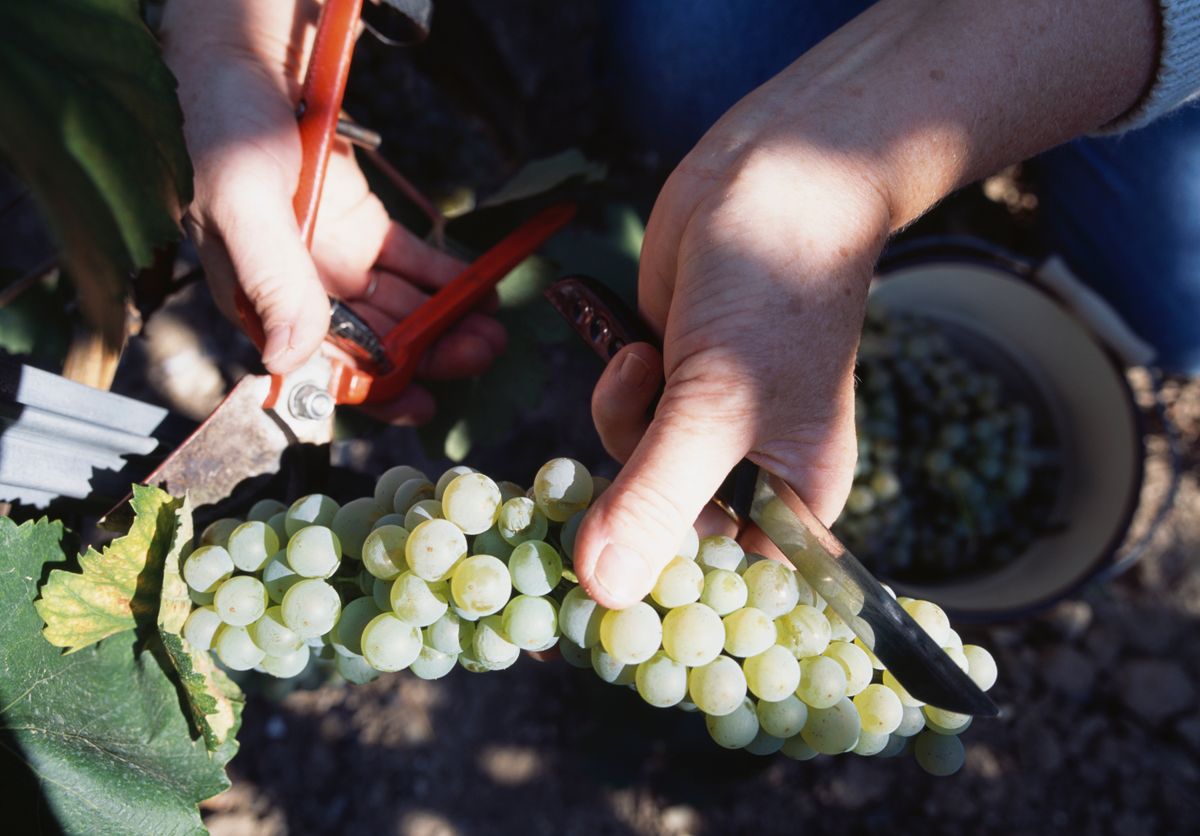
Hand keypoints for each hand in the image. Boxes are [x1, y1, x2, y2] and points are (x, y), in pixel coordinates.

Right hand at [161, 0, 504, 422]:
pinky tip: (481, 286)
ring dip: (444, 319)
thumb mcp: (243, 201)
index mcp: (257, 298)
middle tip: (483, 352)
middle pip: (371, 339)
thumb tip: (285, 359)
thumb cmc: (227, 124)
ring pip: (397, 305)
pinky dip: (444, 276)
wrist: (247, 55)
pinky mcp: (360, 224)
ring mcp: (331, 257)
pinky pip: (409, 261)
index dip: (371, 389)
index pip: (317, 364)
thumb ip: (269, 279)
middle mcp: (297, 289)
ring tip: (494, 328)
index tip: (424, 406)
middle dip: (428, 351)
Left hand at [574, 142, 886, 608]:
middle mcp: (751, 479)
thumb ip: (655, 498)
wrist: (769, 178)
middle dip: (630, 502)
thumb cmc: (772, 292)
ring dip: (622, 424)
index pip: (728, 591)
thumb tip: (602, 591)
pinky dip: (618, 388)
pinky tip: (636, 345)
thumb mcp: (713, 404)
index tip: (599, 615)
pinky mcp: (666, 390)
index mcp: (796, 504)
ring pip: (628, 478)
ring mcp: (704, 433)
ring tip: (649, 362)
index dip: (667, 599)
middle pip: (666, 540)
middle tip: (604, 477)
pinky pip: (618, 424)